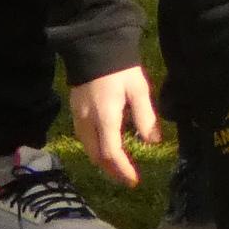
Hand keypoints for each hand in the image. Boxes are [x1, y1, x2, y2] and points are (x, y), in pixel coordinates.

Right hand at [68, 67, 164, 186]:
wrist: (95, 48)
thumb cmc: (121, 68)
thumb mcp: (138, 90)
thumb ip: (146, 117)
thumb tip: (153, 141)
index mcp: (105, 118)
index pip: (111, 153)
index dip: (122, 169)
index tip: (134, 180)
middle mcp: (87, 122)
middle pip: (96, 156)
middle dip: (111, 170)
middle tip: (128, 177)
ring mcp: (78, 117)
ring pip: (87, 148)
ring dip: (102, 160)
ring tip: (119, 166)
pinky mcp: (75, 112)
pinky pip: (84, 138)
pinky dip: (95, 148)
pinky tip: (107, 147)